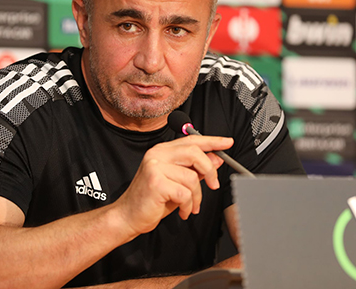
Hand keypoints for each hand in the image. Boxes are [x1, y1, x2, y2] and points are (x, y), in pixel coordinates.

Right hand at [114, 135, 233, 235]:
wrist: (128, 216)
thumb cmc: (152, 200)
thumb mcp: (178, 182)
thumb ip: (195, 169)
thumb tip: (216, 159)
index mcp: (162, 151)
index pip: (191, 140)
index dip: (212, 140)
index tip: (227, 142)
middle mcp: (157, 155)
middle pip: (194, 153)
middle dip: (209, 170)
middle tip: (214, 185)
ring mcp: (155, 167)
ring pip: (192, 177)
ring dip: (197, 197)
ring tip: (190, 206)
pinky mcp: (156, 183)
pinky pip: (185, 193)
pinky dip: (188, 205)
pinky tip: (182, 211)